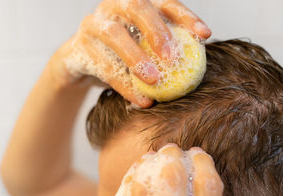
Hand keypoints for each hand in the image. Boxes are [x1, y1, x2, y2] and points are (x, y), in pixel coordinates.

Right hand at [50, 0, 210, 107]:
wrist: (81, 65)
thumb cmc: (122, 57)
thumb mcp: (144, 50)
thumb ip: (165, 51)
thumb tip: (199, 62)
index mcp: (134, 3)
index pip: (163, 2)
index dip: (185, 16)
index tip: (204, 36)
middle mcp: (113, 6)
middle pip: (137, 7)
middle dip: (157, 30)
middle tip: (173, 58)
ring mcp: (92, 24)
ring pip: (114, 34)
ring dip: (136, 58)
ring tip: (154, 82)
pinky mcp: (78, 47)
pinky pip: (102, 65)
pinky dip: (123, 84)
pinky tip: (141, 100)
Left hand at [103, 144, 223, 195]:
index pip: (209, 189)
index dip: (203, 163)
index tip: (198, 153)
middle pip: (174, 181)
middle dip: (172, 156)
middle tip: (170, 149)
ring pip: (143, 190)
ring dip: (145, 167)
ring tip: (149, 157)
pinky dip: (128, 188)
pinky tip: (132, 178)